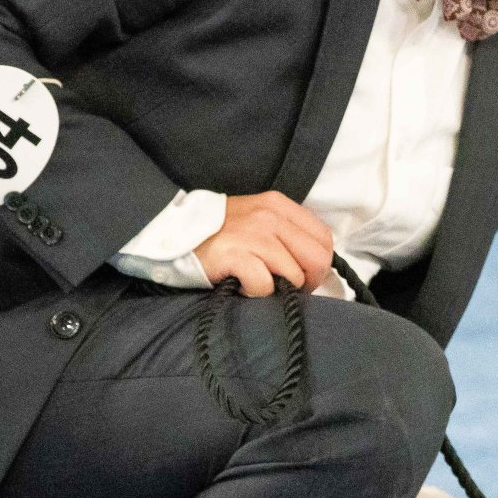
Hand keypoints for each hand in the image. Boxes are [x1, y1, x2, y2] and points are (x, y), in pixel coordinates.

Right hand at [194, 191, 331, 295]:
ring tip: (254, 281)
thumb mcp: (258, 221)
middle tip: (284, 288)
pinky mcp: (234, 254)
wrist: (173, 235)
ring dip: (277, 288)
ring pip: (293, 275)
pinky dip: (256, 293)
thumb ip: (287, 235)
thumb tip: (315, 267)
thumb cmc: (220, 235)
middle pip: (317, 258)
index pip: (324, 238)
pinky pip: (265, 284)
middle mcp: (269, 215)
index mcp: (279, 205)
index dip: (319, 265)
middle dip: (306, 281)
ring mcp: (252, 234)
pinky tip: (240, 284)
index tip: (303, 277)